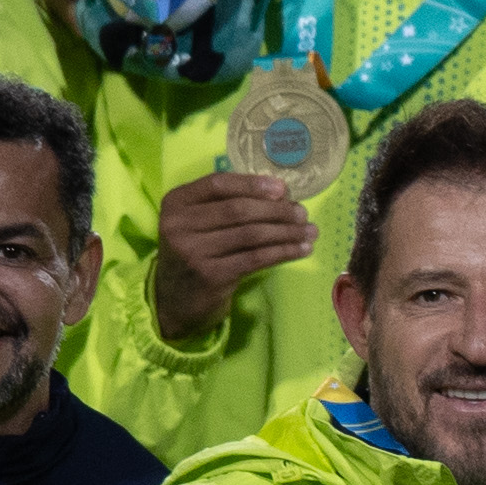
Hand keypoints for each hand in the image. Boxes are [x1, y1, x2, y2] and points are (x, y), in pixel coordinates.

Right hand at [150, 169, 318, 345]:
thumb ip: (226, 204)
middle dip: (277, 210)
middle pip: (238, 209)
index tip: (282, 188)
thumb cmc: (196, 254)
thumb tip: (280, 193)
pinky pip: (256, 258)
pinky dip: (283, 252)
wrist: (175, 300)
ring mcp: (194, 251)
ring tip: (310, 231)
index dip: (252, 184)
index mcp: (176, 202)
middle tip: (303, 213)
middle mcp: (179, 224)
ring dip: (286, 231)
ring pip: (251, 234)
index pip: (218, 184)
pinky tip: (302, 249)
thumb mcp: (198, 223)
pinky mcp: (211, 275)